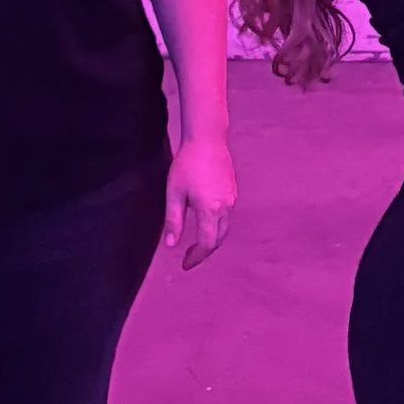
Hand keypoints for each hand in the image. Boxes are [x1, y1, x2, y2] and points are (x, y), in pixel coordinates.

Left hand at [164, 136, 237, 267]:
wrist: (207, 139)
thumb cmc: (187, 164)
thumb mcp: (174, 193)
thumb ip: (174, 221)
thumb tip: (170, 245)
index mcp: (210, 209)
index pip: (207, 244)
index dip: (196, 257)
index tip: (185, 264)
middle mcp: (225, 207)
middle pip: (218, 239)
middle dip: (205, 251)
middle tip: (190, 256)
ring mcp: (232, 198)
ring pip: (225, 228)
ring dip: (212, 238)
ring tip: (197, 242)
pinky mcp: (233, 191)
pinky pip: (227, 215)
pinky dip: (217, 225)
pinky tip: (205, 221)